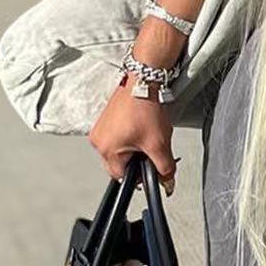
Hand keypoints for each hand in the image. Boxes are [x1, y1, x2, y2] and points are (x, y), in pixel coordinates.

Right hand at [88, 75, 177, 194]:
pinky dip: (130, 139)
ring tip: (145, 136)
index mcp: (106, 149)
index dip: (140, 175)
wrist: (144, 82)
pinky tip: (140, 129)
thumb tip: (167, 182)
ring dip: (134, 150)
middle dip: (136, 162)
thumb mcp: (159, 146)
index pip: (123, 177)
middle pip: (119, 166)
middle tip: (149, 149)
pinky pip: (117, 139)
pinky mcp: (106, 120)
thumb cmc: (145, 108)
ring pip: (119, 152)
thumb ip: (164, 169)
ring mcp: (101, 129)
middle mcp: (98, 140)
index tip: (150, 166)